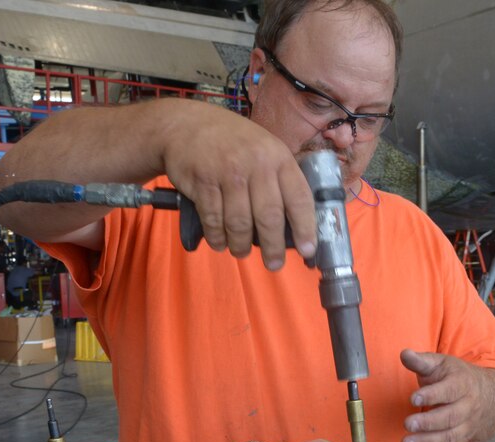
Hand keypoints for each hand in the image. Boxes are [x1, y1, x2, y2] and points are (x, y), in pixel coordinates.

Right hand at [161, 102, 316, 269]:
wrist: (186, 124)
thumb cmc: (231, 143)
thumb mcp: (263, 148)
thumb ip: (277, 179)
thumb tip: (292, 224)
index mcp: (278, 157)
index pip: (299, 197)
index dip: (305, 227)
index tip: (308, 250)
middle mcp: (256, 164)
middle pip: (269, 217)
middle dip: (273, 247)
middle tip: (274, 264)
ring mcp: (228, 172)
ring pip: (240, 223)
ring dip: (241, 245)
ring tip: (241, 252)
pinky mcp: (204, 181)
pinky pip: (214, 220)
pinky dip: (217, 237)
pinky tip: (220, 242)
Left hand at [400, 349, 494, 441]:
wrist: (487, 396)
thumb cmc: (456, 378)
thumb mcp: (441, 364)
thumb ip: (421, 361)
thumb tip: (404, 354)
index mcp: (463, 384)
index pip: (449, 390)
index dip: (432, 395)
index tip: (413, 398)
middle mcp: (468, 406)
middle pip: (450, 417)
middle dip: (428, 422)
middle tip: (407, 424)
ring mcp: (467, 425)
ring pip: (450, 436)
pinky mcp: (462, 439)